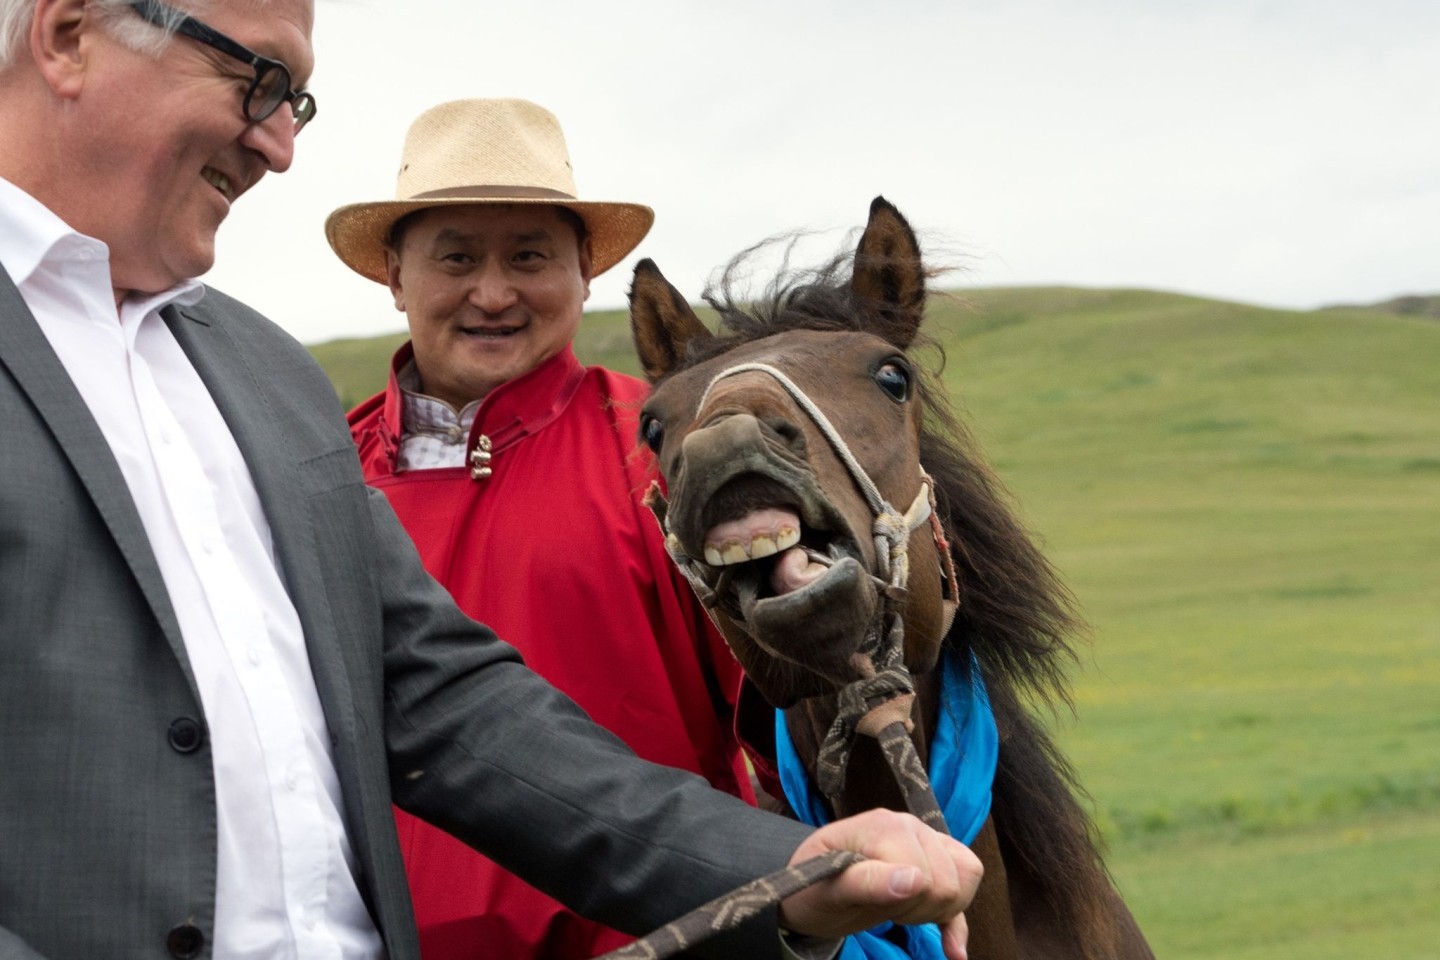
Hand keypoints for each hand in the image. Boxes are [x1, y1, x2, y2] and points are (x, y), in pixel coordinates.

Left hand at [776, 809, 981, 959]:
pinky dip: (957, 925)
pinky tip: (953, 952)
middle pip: (950, 880)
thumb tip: (916, 882)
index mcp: (884, 826)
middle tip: (881, 908)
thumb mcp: (827, 888)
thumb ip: (867, 881)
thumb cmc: (812, 885)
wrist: (808, 889)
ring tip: (899, 911)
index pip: (926, 875)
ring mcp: (924, 842)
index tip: (870, 902)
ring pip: (967, 877)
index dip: (903, 902)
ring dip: (937, 909)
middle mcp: (910, 826)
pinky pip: (965, 888)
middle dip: (919, 908)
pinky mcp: (932, 863)